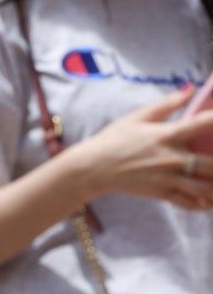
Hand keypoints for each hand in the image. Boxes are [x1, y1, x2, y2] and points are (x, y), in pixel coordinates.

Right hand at [65, 88, 212, 209]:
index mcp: (166, 135)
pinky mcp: (162, 193)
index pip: (202, 124)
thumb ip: (167, 104)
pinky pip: (191, 203)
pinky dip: (203, 204)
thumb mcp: (137, 117)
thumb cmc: (113, 139)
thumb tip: (191, 89)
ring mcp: (168, 178)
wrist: (93, 167)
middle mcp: (171, 158)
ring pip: (206, 188)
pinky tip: (208, 200)